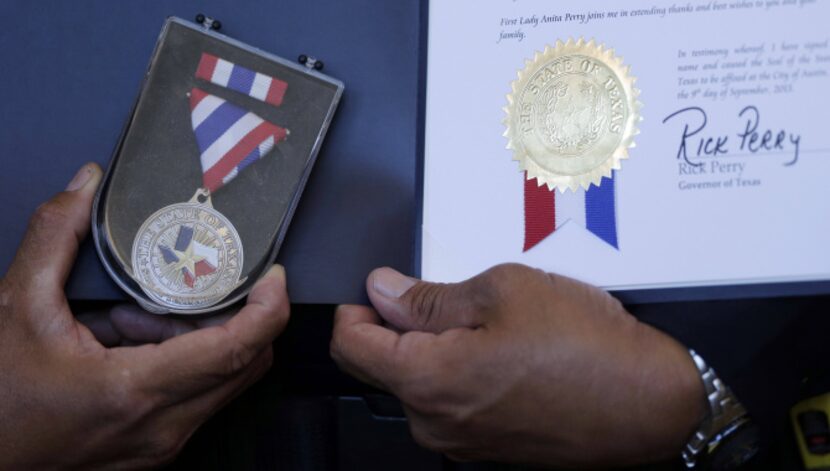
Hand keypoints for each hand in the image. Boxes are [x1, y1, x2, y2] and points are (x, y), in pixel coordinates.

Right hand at [0, 163, 289, 468]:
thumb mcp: (16, 306)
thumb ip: (54, 236)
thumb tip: (87, 185)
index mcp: (133, 392)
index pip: (235, 350)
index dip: (269, 309)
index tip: (273, 276)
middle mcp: (161, 427)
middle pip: (244, 365)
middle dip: (233, 316)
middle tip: (200, 283)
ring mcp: (160, 444)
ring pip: (224, 383)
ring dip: (203, 338)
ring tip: (144, 312)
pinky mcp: (154, 447)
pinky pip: (200, 399)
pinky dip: (187, 361)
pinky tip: (135, 339)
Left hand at [331, 264, 704, 467]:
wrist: (649, 404)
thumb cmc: (587, 349)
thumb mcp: (503, 291)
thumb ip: (429, 296)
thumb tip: (383, 291)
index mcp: (427, 379)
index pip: (351, 346)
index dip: (355, 310)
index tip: (374, 290)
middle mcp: (435, 421)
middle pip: (383, 366)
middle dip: (397, 326)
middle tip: (443, 294)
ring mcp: (462, 440)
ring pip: (419, 383)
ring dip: (434, 348)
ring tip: (489, 322)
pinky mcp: (486, 446)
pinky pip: (451, 402)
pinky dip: (459, 372)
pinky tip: (502, 350)